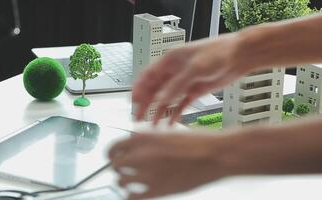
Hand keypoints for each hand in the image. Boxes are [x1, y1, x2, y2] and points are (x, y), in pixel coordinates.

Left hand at [109, 133, 228, 199]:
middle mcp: (141, 154)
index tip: (112, 157)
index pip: (113, 147)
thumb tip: (133, 147)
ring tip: (129, 181)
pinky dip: (130, 196)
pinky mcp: (157, 190)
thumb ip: (147, 140)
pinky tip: (135, 194)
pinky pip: (132, 197)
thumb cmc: (197, 142)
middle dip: (117, 167)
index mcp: (143, 137)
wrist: (215, 154)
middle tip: (122, 169)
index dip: (110, 154)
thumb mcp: (166, 133)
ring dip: (122, 181)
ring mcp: (148, 173)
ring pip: (120, 181)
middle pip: (114, 165)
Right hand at [132, 33, 249, 124]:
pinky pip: (180, 104)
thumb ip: (177, 84)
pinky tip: (169, 122)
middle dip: (145, 104)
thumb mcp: (194, 68)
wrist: (238, 57)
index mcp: (169, 61)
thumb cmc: (217, 53)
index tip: (133, 103)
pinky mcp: (194, 91)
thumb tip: (161, 99)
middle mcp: (174, 72)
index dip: (139, 89)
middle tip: (138, 117)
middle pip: (154, 90)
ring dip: (158, 111)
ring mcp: (184, 82)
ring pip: (166, 99)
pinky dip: (174, 113)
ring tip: (152, 124)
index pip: (148, 76)